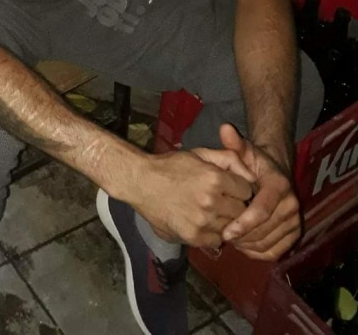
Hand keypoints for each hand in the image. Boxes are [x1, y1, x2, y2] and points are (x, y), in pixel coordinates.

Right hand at [127, 148, 255, 249]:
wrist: (141, 183)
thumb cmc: (171, 166)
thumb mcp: (199, 153)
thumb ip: (229, 158)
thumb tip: (252, 176)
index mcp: (214, 178)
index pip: (246, 189)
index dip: (238, 187)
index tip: (229, 187)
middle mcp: (211, 201)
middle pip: (241, 210)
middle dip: (234, 204)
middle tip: (220, 200)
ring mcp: (203, 222)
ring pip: (230, 227)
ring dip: (224, 220)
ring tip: (209, 210)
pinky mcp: (194, 237)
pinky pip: (216, 240)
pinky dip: (212, 233)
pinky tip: (201, 222)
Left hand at [218, 123, 300, 260]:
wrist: (275, 172)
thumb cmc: (254, 162)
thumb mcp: (245, 150)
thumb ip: (234, 142)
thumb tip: (225, 128)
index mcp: (279, 185)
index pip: (261, 211)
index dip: (243, 223)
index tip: (225, 232)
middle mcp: (292, 204)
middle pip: (264, 231)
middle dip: (242, 237)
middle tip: (222, 237)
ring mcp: (296, 221)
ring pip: (269, 243)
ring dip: (248, 246)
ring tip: (230, 240)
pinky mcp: (295, 234)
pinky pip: (276, 252)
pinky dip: (258, 253)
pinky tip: (243, 245)